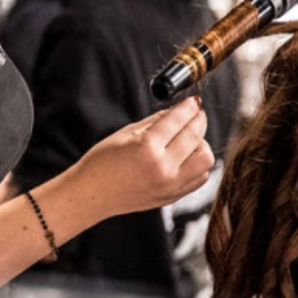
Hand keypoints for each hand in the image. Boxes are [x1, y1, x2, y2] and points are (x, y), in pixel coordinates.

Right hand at [70, 97, 214, 218]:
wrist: (92, 194)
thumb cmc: (103, 161)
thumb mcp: (126, 133)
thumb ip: (156, 121)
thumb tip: (178, 109)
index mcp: (146, 147)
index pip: (178, 120)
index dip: (188, 107)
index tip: (193, 101)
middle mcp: (162, 167)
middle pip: (196, 136)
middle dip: (199, 119)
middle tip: (196, 114)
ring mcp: (169, 185)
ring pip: (205, 159)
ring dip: (201, 144)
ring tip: (190, 139)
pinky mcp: (172, 196)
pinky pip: (200, 177)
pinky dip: (198, 165)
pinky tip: (186, 157)